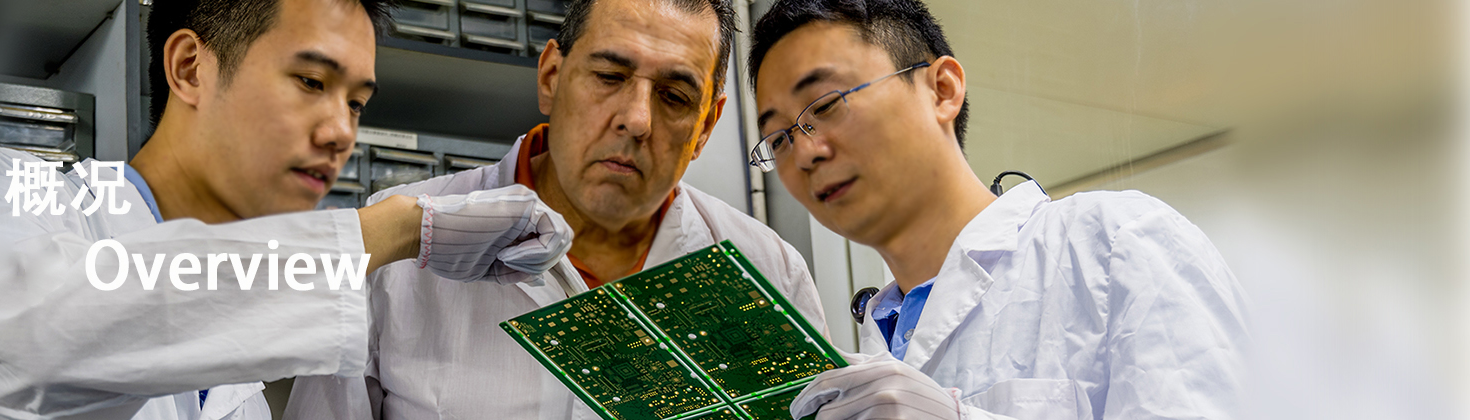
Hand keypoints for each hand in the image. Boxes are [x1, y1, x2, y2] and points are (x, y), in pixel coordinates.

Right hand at [413, 185, 572, 282]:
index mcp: (520, 223)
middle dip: (543, 263)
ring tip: (506, 260)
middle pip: (562, 241)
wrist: (426, 232)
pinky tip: (507, 254)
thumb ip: (516, 270)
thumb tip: (541, 277)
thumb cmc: (450, 248)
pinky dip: (535, 252)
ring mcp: (528, 204)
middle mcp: (528, 210)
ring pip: (561, 238)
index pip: (552, 243)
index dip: (552, 265)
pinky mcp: (526, 204)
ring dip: (537, 259)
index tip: (548, 285)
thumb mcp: (490, 267)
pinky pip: (552, 234)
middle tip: (510, 266)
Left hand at [791, 352, 960, 419]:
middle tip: (807, 419)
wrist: (955, 419)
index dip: (808, 394)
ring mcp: (890, 407)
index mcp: (883, 366)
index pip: (831, 378)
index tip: (799, 405)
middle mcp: (885, 384)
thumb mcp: (898, 374)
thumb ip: (864, 365)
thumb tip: (830, 354)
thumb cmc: (923, 400)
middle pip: (829, 406)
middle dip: (814, 416)